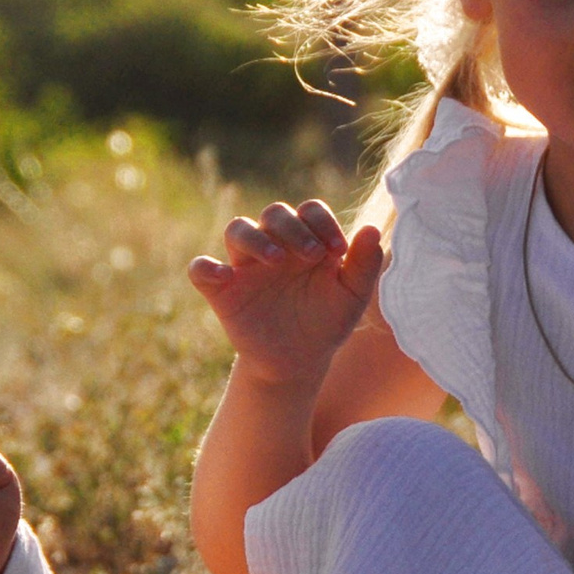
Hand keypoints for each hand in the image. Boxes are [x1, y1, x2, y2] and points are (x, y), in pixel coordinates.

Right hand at [187, 199, 384, 387]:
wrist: (299, 362)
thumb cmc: (327, 323)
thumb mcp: (352, 298)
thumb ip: (364, 265)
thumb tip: (373, 230)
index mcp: (307, 240)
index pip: (309, 210)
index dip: (322, 222)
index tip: (338, 250)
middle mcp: (275, 245)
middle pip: (274, 213)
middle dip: (293, 228)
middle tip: (313, 256)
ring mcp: (245, 266)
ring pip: (238, 229)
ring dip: (256, 238)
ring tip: (277, 261)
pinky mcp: (222, 290)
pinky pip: (200, 269)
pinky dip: (206, 268)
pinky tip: (224, 277)